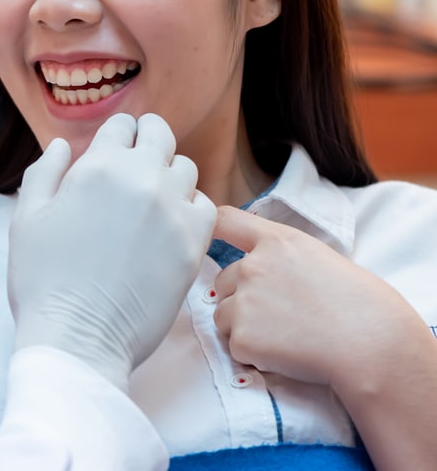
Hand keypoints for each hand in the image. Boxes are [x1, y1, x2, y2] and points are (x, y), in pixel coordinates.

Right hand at [9, 113, 215, 391]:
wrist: (77, 337)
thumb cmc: (42, 280)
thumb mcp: (26, 218)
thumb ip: (45, 173)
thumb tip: (64, 145)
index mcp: (99, 167)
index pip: (122, 126)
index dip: (116, 135)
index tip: (113, 149)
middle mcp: (142, 179)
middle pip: (160, 135)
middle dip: (147, 139)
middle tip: (138, 157)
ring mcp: (172, 210)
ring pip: (184, 168)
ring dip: (168, 174)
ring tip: (151, 197)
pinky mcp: (193, 244)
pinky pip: (205, 207)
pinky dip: (190, 208)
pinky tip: (170, 225)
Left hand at [213, 206, 423, 390]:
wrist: (372, 345)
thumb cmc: (359, 305)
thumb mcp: (321, 260)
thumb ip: (282, 258)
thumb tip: (254, 269)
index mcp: (277, 242)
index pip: (226, 220)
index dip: (212, 227)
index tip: (204, 235)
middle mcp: (253, 266)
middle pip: (224, 281)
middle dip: (242, 298)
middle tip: (282, 315)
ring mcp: (244, 301)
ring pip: (224, 316)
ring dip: (244, 327)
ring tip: (288, 335)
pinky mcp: (242, 336)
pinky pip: (235, 347)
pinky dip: (254, 355)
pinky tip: (286, 353)